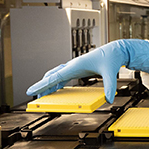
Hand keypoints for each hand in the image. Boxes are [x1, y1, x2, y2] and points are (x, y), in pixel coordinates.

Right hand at [26, 39, 148, 102]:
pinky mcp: (79, 68)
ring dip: (49, 84)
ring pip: (56, 75)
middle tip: (34, 95)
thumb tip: (109, 99)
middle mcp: (73, 65)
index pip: (54, 77)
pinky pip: (64, 76)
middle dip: (42, 86)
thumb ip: (110, 86)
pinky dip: (57, 82)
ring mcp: (75, 66)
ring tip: (42, 94)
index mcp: (76, 65)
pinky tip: (56, 88)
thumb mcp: (111, 72)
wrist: (117, 49)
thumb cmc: (112, 56)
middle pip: (52, 76)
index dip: (41, 85)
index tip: (31, 90)